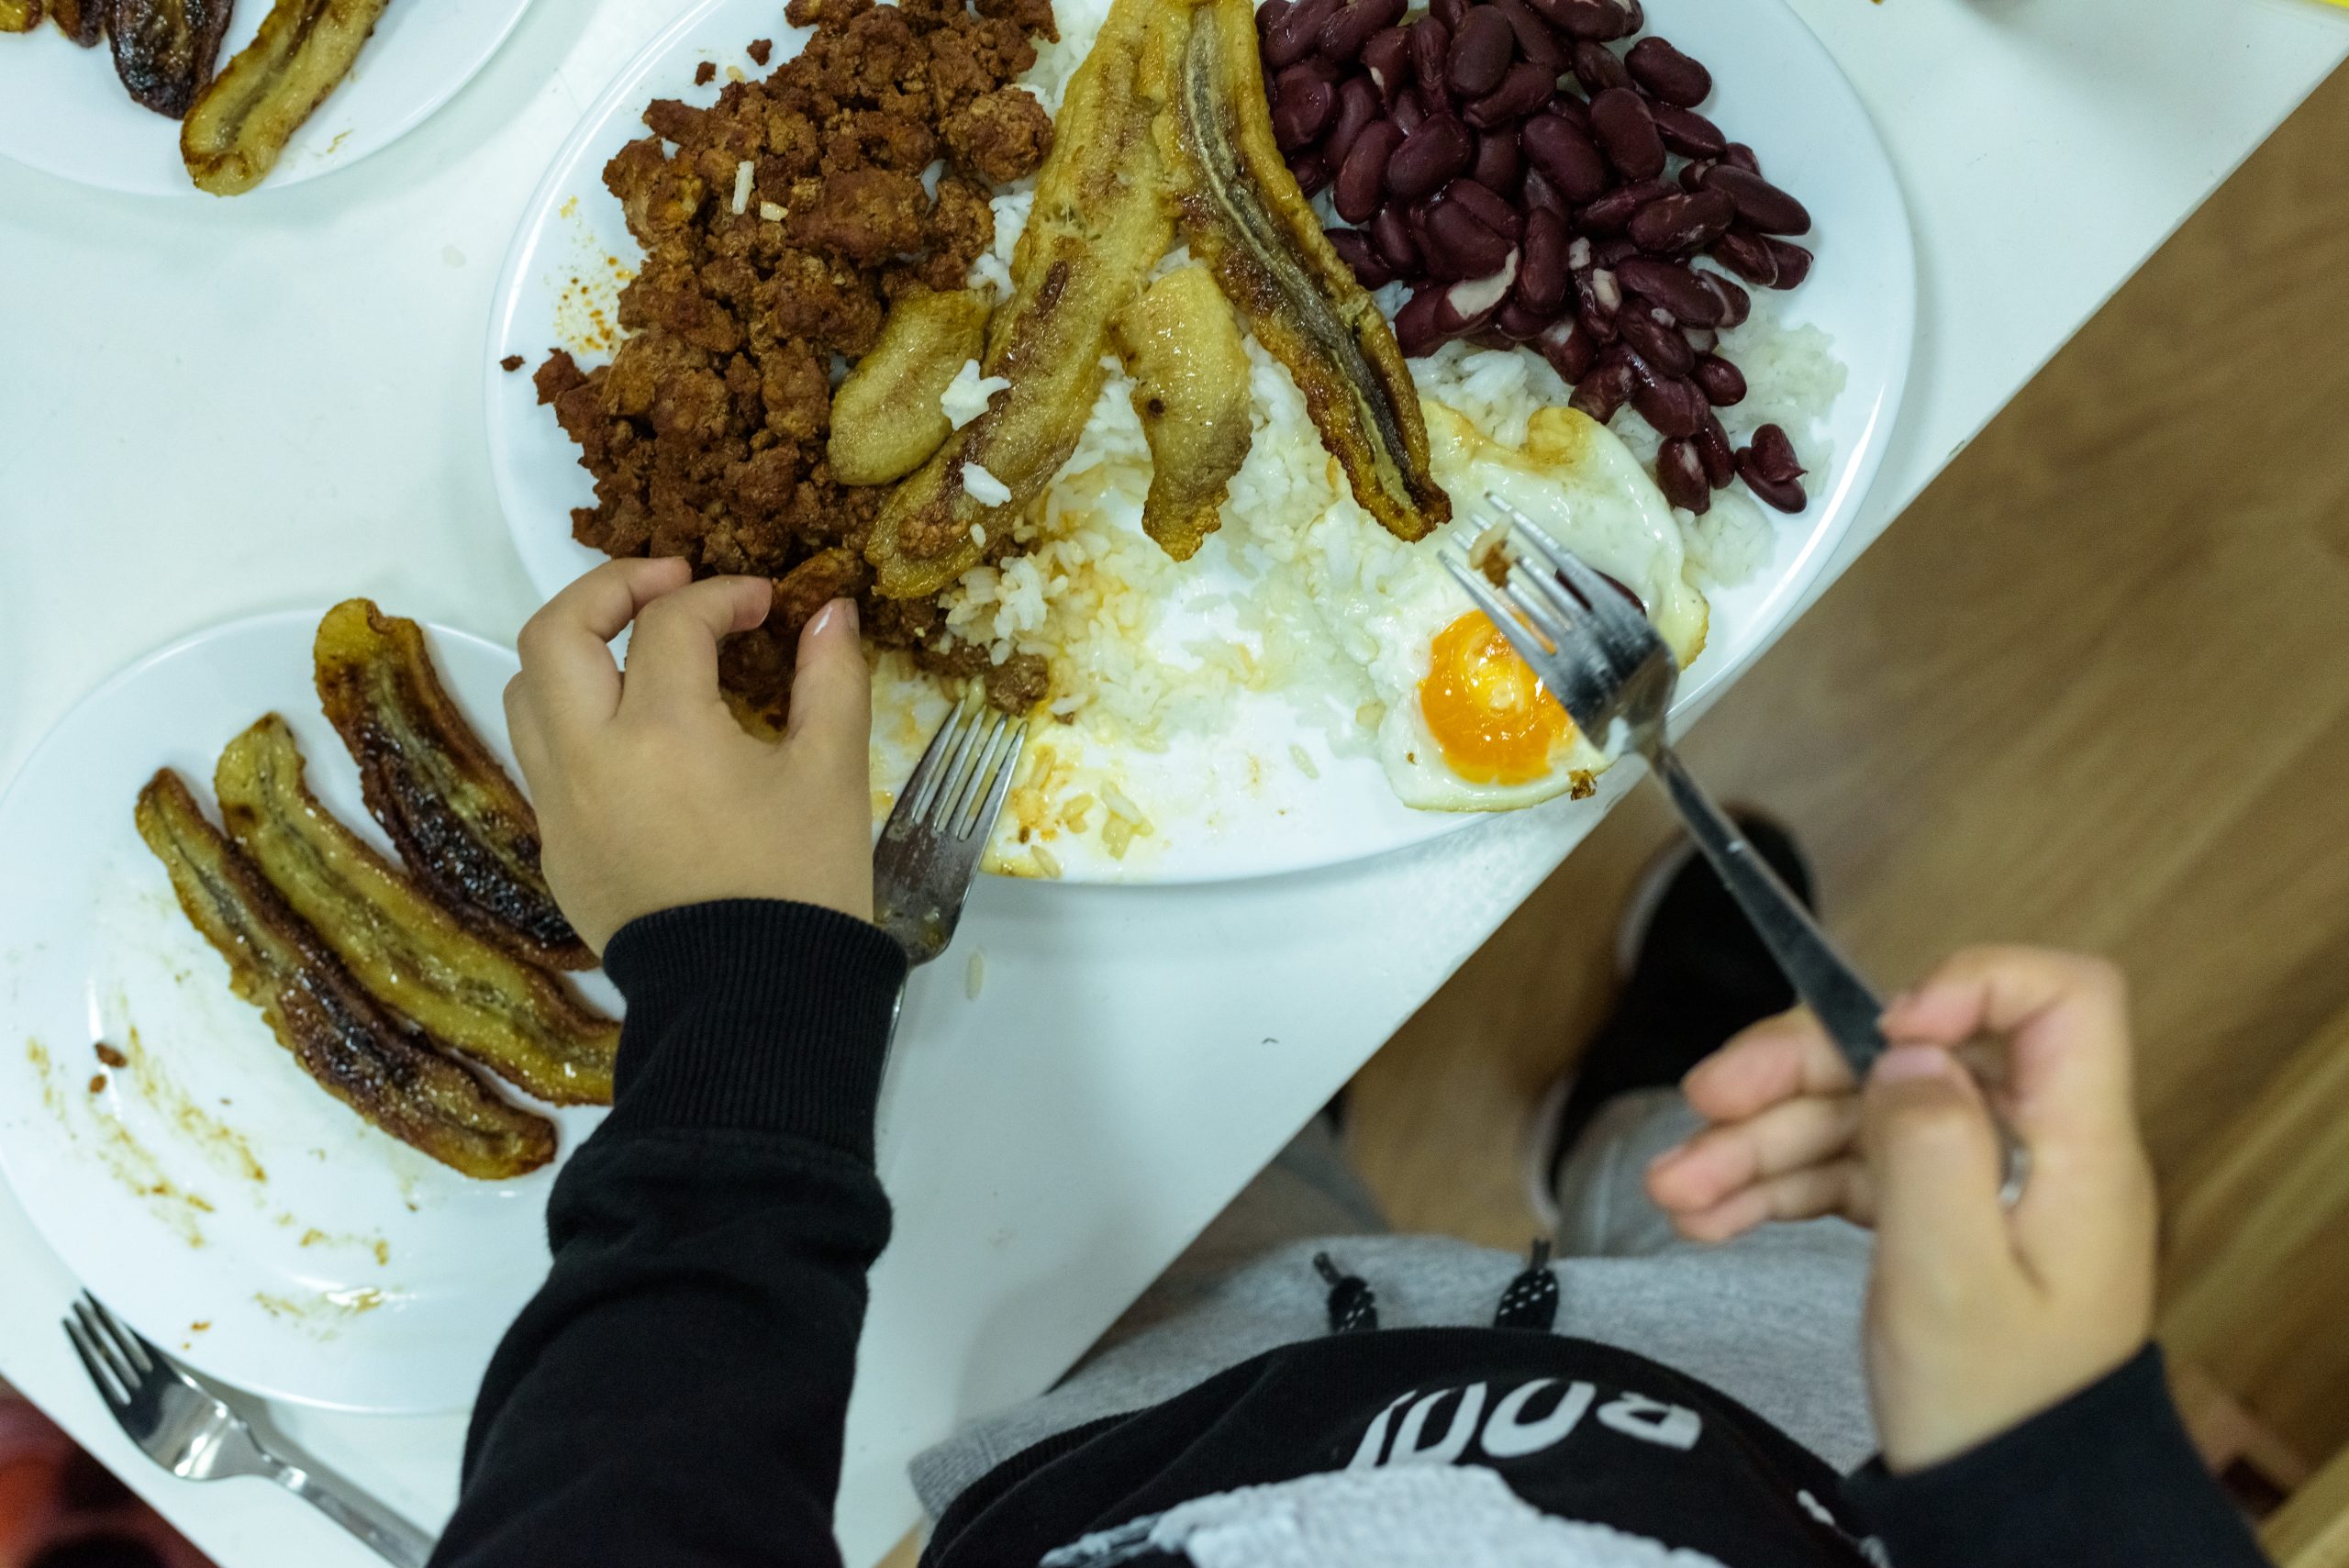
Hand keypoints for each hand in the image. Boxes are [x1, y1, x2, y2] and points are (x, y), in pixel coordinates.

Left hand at [503, 557, 872, 952]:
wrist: (753, 1004)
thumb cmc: (801, 886)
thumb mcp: (832, 776)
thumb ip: (832, 680)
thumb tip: (830, 612)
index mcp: (662, 731)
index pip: (673, 623)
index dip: (723, 595)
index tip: (765, 606)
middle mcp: (588, 758)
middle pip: (555, 633)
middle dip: (609, 588)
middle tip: (669, 584)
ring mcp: (559, 807)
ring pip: (527, 693)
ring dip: (576, 652)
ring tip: (636, 651)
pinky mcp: (556, 849)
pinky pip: (540, 758)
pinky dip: (574, 718)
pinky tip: (633, 732)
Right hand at [1645, 947, 2158, 1471]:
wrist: (2005, 1508)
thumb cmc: (1995, 1408)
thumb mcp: (1953, 1279)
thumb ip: (1932, 1149)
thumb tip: (1906, 1051)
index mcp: (2073, 1150)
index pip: (2061, 1001)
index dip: (1971, 985)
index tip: (1881, 1030)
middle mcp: (2026, 1148)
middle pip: (1911, 1051)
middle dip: (1798, 1069)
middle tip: (1705, 1099)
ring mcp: (1973, 1181)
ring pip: (1856, 1112)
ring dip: (1757, 1139)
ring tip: (1674, 1187)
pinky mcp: (1926, 1216)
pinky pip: (1841, 1170)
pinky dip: (1770, 1185)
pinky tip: (1705, 1214)